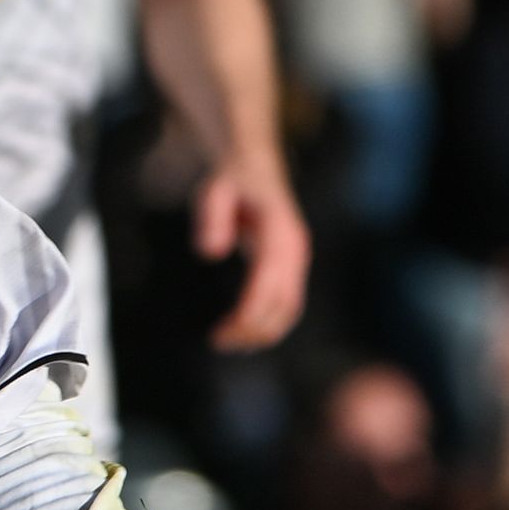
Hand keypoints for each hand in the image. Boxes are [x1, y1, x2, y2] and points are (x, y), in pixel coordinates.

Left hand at [194, 161, 311, 350]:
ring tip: (226, 341)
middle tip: (218, 341)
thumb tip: (210, 253)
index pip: (269, 284)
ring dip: (261, 332)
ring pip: (289, 309)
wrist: (254, 168)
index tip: (224, 332)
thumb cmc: (230, 181)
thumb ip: (211, 218)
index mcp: (279, 232)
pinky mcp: (292, 268)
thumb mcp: (213, 191)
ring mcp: (297, 260)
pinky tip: (241, 331)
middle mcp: (295, 249)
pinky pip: (287, 304)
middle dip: (253, 329)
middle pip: (284, 304)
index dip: (250, 313)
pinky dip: (268, 323)